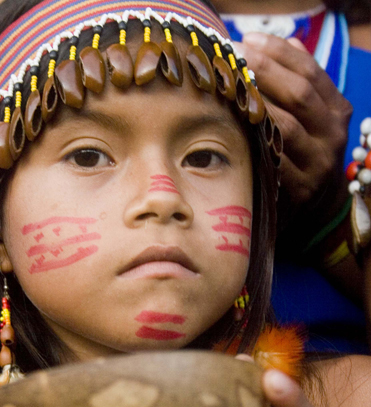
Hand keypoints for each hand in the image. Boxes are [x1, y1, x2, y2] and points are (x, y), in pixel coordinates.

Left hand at [239, 33, 351, 214]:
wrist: (318, 210)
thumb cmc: (305, 155)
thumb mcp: (313, 120)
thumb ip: (303, 85)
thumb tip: (285, 44)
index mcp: (337, 112)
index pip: (310, 73)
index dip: (278, 53)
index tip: (247, 39)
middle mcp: (332, 136)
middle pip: (299, 95)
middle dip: (263, 72)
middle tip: (230, 58)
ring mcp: (317, 165)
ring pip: (285, 127)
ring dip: (253, 105)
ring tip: (225, 88)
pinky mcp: (298, 190)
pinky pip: (271, 160)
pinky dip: (250, 142)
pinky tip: (228, 127)